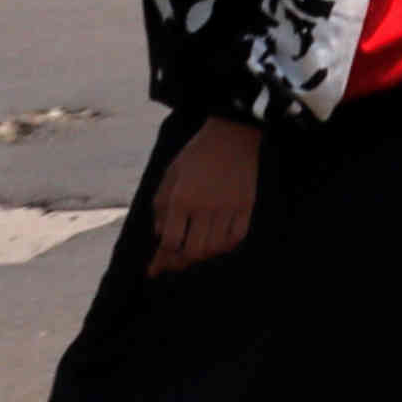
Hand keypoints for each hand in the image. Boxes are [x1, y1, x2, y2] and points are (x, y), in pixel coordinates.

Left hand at [147, 119, 259, 274]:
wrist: (233, 133)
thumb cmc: (197, 154)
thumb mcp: (170, 175)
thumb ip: (161, 206)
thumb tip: (159, 235)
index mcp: (182, 199)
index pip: (170, 242)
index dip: (161, 258)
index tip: (155, 268)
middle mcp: (205, 207)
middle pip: (192, 250)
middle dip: (180, 262)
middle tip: (174, 264)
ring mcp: (228, 207)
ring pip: (214, 248)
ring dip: (201, 256)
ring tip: (193, 253)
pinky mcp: (247, 206)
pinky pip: (236, 237)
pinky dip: (225, 246)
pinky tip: (217, 244)